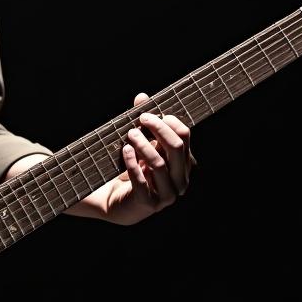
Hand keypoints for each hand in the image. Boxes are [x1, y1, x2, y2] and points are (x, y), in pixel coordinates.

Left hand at [80, 91, 195, 225]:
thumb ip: (143, 123)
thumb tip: (142, 97)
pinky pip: (142, 182)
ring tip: (130, 135)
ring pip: (159, 164)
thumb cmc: (132, 168)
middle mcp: (180, 180)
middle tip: (140, 120)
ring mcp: (166, 195)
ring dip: (143, 145)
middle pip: (177, 148)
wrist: (116, 200)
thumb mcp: (140, 144)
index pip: (184, 137)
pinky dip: (133, 164)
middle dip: (158, 130)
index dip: (168, 122)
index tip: (147, 114)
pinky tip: (126, 151)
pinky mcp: (148, 205)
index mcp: (183, 163)